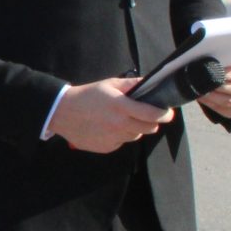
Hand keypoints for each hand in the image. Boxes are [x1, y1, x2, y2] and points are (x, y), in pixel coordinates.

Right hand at [50, 76, 173, 153]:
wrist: (62, 113)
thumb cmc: (86, 96)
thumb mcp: (109, 84)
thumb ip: (131, 84)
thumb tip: (150, 83)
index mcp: (121, 107)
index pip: (153, 114)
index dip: (165, 114)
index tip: (168, 113)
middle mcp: (119, 124)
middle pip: (149, 129)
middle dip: (152, 122)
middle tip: (146, 116)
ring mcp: (113, 138)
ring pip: (135, 136)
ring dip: (135, 129)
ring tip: (122, 120)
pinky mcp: (106, 147)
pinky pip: (121, 143)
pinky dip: (120, 136)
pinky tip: (108, 128)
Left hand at [200, 58, 230, 119]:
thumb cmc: (230, 65)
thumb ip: (227, 61)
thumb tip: (214, 65)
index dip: (228, 73)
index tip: (214, 71)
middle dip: (218, 86)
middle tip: (204, 82)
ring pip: (229, 102)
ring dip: (212, 97)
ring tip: (200, 90)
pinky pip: (226, 111)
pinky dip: (212, 105)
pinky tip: (203, 98)